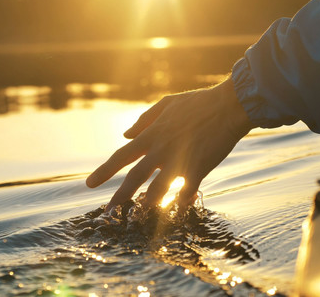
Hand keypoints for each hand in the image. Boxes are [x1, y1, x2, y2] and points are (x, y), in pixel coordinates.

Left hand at [87, 79, 254, 210]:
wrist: (229, 105)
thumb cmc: (199, 103)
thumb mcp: (167, 104)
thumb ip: (144, 120)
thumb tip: (125, 134)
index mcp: (152, 134)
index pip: (121, 156)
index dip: (104, 171)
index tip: (90, 184)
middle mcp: (161, 149)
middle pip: (134, 177)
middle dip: (119, 196)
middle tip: (107, 211)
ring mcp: (179, 160)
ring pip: (157, 190)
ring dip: (147, 204)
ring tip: (138, 217)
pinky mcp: (198, 169)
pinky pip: (184, 192)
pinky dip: (180, 201)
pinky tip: (177, 209)